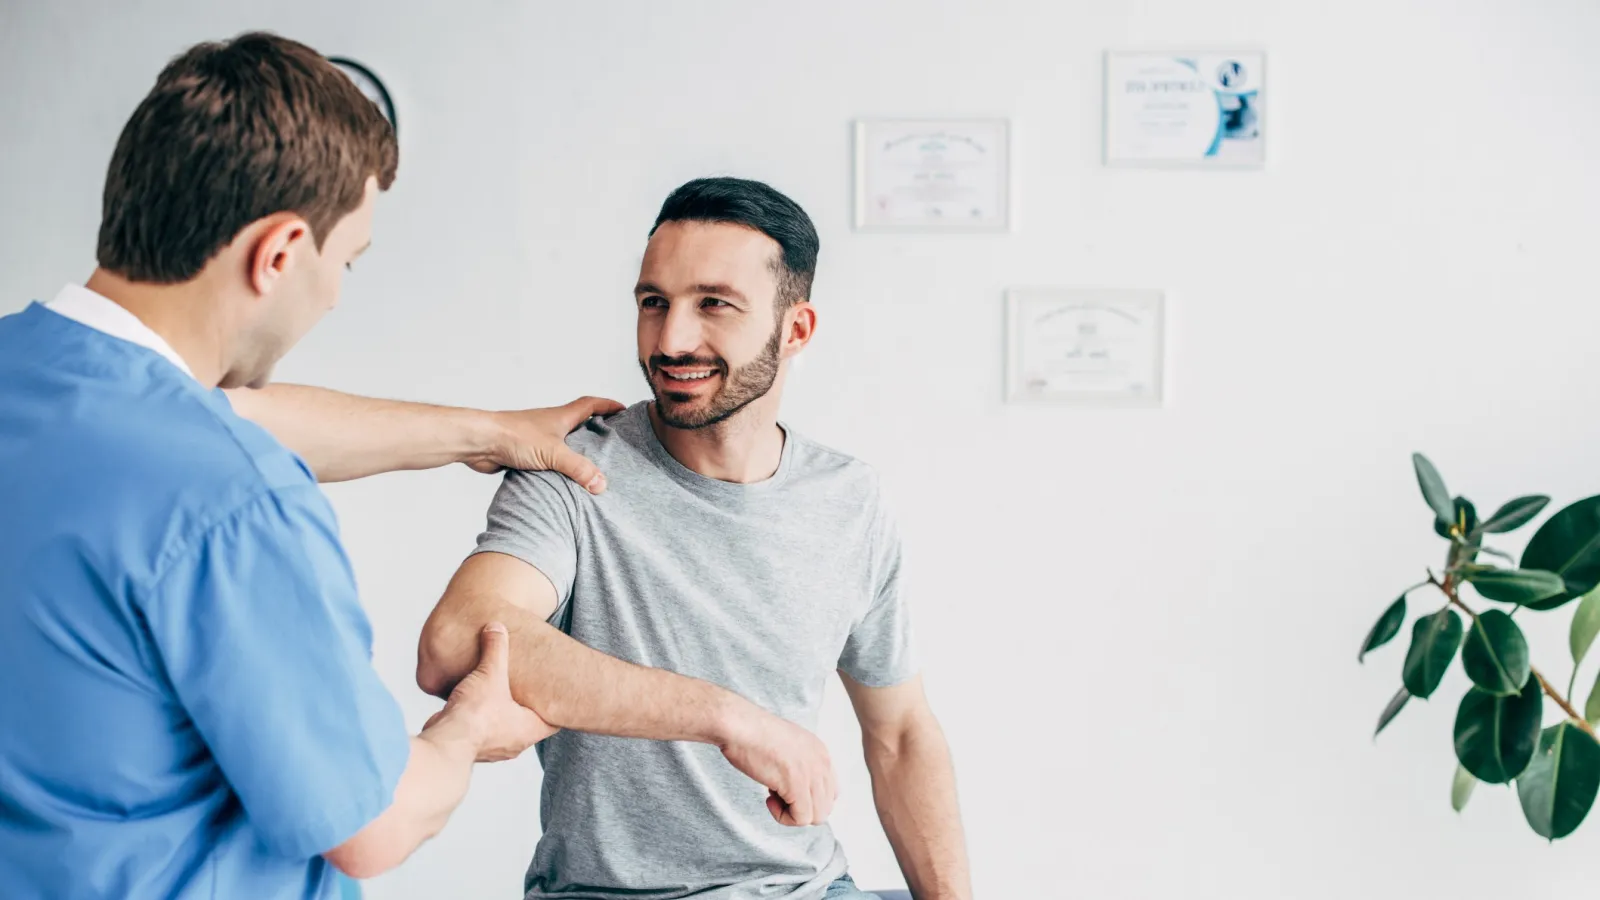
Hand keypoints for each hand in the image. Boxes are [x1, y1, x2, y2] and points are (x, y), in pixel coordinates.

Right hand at [425, 623, 556, 761]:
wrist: (446, 742)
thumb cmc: (476, 714)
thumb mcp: (491, 673)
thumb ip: (496, 648)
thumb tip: (496, 627)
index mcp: (530, 729)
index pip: (555, 720)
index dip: (555, 705)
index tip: (554, 692)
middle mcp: (515, 744)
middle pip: (529, 724)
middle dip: (526, 706)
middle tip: (526, 688)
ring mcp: (494, 750)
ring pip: (505, 730)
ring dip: (502, 715)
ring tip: (498, 695)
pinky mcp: (473, 749)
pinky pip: (483, 734)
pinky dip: (481, 722)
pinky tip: (474, 707)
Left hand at [466, 396, 625, 492]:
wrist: (480, 442)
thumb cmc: (513, 436)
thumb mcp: (553, 453)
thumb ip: (578, 468)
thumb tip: (601, 483)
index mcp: (561, 417)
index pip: (591, 405)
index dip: (608, 405)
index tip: (623, 409)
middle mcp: (550, 424)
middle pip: (578, 422)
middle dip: (595, 428)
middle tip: (611, 439)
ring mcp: (537, 438)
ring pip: (562, 442)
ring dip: (576, 450)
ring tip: (591, 465)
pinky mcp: (525, 453)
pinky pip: (547, 459)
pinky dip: (557, 467)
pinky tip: (562, 480)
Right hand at [718, 707, 837, 826]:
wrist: (739, 726)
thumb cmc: (752, 734)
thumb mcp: (787, 746)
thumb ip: (798, 763)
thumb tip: (794, 788)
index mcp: (820, 751)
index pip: (831, 790)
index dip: (808, 798)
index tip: (785, 789)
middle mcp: (822, 762)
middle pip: (826, 806)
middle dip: (802, 808)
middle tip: (778, 795)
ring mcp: (812, 773)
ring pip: (817, 816)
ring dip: (793, 815)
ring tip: (773, 797)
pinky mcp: (797, 785)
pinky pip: (801, 818)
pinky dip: (783, 817)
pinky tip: (768, 799)